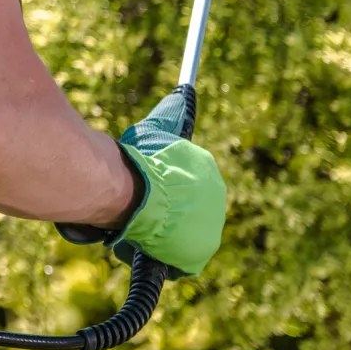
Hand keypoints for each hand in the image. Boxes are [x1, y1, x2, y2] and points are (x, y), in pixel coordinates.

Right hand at [59, 91, 225, 276]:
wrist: (136, 193)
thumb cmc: (141, 161)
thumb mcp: (157, 131)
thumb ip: (172, 114)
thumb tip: (185, 91)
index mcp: (207, 171)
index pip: (186, 182)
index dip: (161, 186)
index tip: (142, 187)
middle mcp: (216, 199)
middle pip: (183, 209)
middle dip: (161, 209)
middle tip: (135, 207)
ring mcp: (208, 228)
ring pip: (176, 232)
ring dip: (158, 231)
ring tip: (134, 224)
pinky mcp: (196, 254)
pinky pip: (174, 258)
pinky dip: (157, 253)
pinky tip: (140, 243)